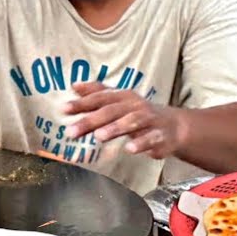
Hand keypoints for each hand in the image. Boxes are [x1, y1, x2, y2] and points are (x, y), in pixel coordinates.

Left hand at [63, 82, 186, 158]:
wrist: (174, 126)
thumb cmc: (138, 112)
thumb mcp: (118, 101)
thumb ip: (96, 94)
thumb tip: (74, 86)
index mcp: (123, 97)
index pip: (99, 98)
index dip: (81, 103)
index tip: (63, 109)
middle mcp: (135, 106)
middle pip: (111, 111)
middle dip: (91, 121)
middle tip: (71, 131)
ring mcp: (149, 121)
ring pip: (132, 122)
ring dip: (115, 128)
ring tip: (99, 136)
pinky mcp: (161, 136)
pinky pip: (151, 139)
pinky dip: (141, 144)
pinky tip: (130, 149)